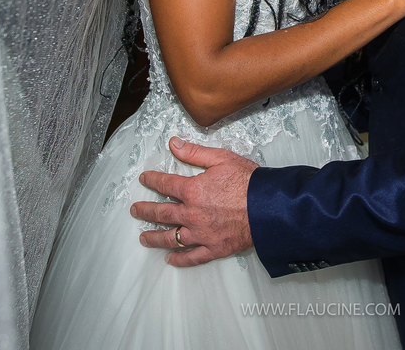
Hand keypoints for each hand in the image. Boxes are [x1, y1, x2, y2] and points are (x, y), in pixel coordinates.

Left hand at [130, 137, 257, 266]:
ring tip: (143, 238)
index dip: (152, 180)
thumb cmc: (248, 182)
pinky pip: (192, 257)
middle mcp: (191, 214)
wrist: (269, 207)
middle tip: (135, 211)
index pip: (165, 184)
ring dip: (154, 237)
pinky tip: (170, 259)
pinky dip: (180, 259)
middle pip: (162, 213)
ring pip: (171, 238)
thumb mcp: (222, 159)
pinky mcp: (214, 248)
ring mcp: (201, 234)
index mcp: (192, 191)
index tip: (144, 179)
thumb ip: (195, 153)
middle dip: (145, 211)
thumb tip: (174, 144)